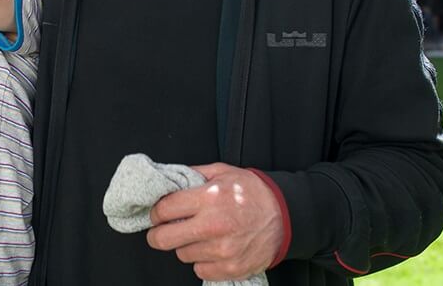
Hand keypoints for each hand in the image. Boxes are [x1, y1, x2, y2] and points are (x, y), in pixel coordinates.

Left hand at [146, 163, 284, 280]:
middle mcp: (214, 226)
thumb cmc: (254, 193)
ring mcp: (222, 250)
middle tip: (164, 229)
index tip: (158, 214)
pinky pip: (199, 270)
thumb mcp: (223, 172)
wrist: (285, 216)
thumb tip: (168, 180)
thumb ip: (194, 175)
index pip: (164, 210)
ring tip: (201, 235)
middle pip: (163, 239)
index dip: (156, 212)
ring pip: (181, 255)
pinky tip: (212, 248)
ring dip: (186, 245)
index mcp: (210, 198)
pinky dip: (202, 261)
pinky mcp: (230, 268)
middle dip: (158, 233)